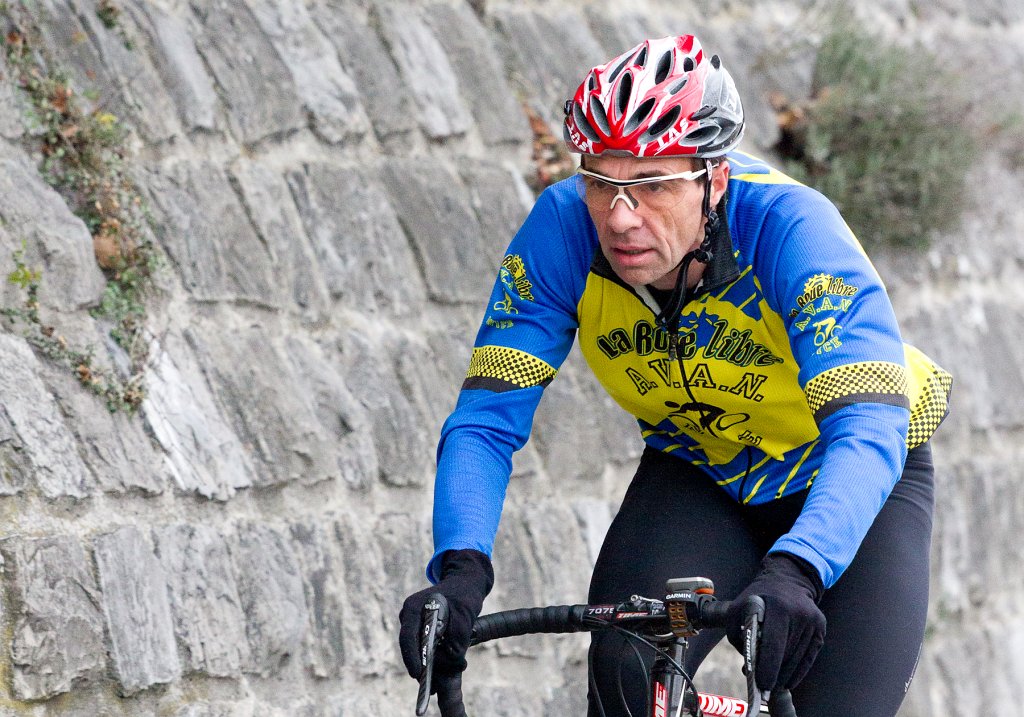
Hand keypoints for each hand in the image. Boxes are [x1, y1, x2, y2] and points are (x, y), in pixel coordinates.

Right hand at [399, 549, 493, 684]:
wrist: (465, 582)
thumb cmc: (464, 594)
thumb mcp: (465, 614)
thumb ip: (458, 637)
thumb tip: (453, 660)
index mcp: (413, 607)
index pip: (407, 637)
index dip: (411, 657)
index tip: (419, 674)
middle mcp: (410, 615)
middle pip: (411, 647)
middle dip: (422, 667)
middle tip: (433, 686)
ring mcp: (414, 622)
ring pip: (419, 649)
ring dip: (430, 664)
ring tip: (444, 678)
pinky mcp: (422, 629)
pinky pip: (425, 647)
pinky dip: (434, 658)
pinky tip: (446, 667)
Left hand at [727, 552, 825, 689]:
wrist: (787, 580)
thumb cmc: (759, 597)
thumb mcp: (740, 608)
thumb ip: (739, 635)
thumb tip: (749, 668)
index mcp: (778, 606)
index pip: (774, 645)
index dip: (768, 668)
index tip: (761, 684)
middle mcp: (800, 614)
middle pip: (786, 655)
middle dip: (774, 673)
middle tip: (763, 688)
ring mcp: (813, 621)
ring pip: (797, 659)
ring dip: (784, 674)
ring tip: (771, 682)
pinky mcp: (821, 628)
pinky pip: (809, 657)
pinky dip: (797, 671)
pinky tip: (787, 680)